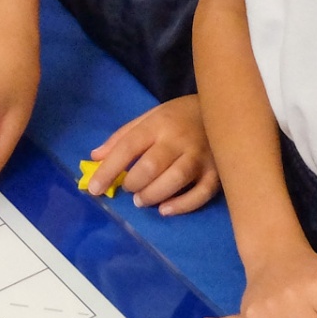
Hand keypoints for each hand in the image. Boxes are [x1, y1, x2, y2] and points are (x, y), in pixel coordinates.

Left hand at [82, 95, 219, 214]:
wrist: (222, 108)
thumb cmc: (177, 116)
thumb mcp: (148, 118)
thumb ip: (122, 137)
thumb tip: (95, 157)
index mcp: (158, 124)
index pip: (128, 147)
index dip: (109, 169)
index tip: (94, 188)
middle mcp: (178, 140)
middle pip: (152, 165)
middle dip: (134, 183)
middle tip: (129, 189)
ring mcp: (200, 156)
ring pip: (175, 180)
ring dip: (153, 194)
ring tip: (142, 200)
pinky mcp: (217, 172)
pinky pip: (201, 193)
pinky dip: (182, 205)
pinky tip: (165, 209)